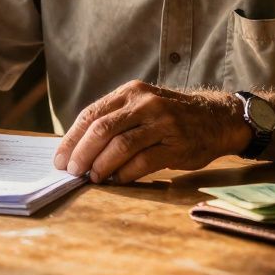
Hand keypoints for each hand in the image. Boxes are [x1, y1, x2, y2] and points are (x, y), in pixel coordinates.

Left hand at [53, 81, 248, 183]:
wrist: (215, 118)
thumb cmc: (170, 116)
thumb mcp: (141, 106)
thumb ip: (114, 121)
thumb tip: (77, 150)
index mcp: (130, 93)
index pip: (91, 114)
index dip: (71, 139)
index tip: (60, 159)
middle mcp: (145, 104)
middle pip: (102, 129)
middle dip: (82, 153)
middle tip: (72, 171)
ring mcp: (162, 123)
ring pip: (121, 146)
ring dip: (101, 165)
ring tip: (92, 178)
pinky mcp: (176, 144)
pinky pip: (143, 162)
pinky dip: (125, 174)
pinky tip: (117, 181)